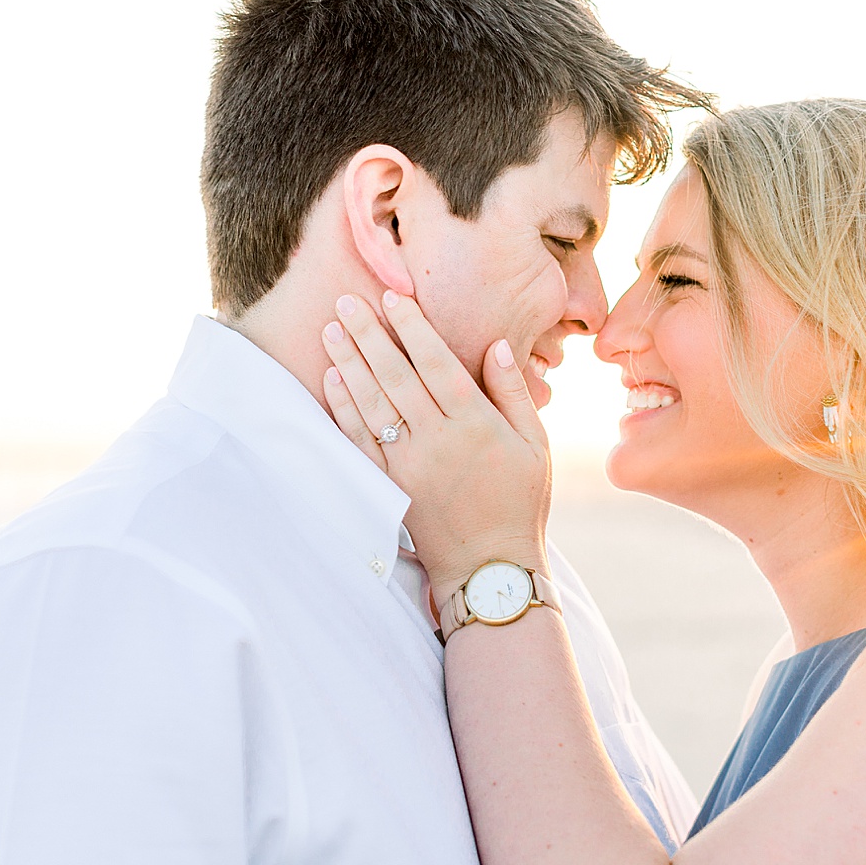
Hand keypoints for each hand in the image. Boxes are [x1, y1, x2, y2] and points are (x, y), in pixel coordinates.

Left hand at [321, 290, 549, 595]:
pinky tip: (331, 379)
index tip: (393, 297)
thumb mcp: (534, 445)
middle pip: (396, 376)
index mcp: (476, 424)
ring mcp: (409, 465)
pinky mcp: (391, 486)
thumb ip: (514, 393)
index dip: (413, 328)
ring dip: (348, 363)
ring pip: (372, 403)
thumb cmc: (520, 502)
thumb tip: (496, 344)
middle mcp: (438, 440)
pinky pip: (360, 440)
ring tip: (331, 329)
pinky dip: (343, 408)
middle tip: (346, 300)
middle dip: (369, 334)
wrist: (490, 567)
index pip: (437, 364)